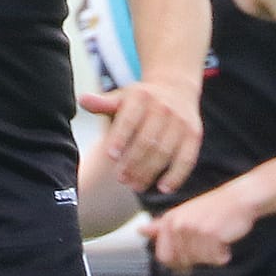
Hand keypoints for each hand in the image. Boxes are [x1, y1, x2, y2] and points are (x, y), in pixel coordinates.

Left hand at [79, 79, 200, 193]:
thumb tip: (82, 100)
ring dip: (149, 171)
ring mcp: (181, 121)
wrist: (175, 88)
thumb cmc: (140, 100)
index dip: (120, 137)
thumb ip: (103, 103)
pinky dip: (176, 175)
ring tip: (135, 186)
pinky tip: (163, 188)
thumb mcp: (121, 97)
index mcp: (141, 96)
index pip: (129, 119)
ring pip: (164, 152)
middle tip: (121, 179)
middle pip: (147, 140)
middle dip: (132, 162)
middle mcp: (163, 107)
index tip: (110, 156)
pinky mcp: (194, 135)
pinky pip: (186, 158)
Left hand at [149, 181, 256, 271]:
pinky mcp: (213, 235)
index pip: (164, 257)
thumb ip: (160, 226)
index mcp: (169, 221)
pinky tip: (225, 239)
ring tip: (217, 237)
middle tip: (208, 242)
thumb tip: (140, 231)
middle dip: (197, 257)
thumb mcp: (182, 213)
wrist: (239, 199)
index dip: (177, 261)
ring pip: (201, 261)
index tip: (190, 255)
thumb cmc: (212, 208)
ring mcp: (195, 230)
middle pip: (183, 261)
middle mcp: (179, 225)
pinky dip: (223, 254)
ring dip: (212, 255)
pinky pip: (216, 258)